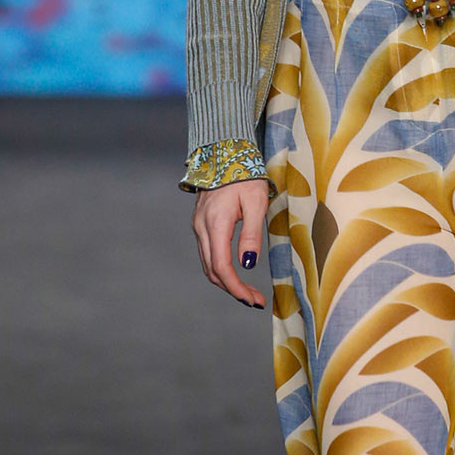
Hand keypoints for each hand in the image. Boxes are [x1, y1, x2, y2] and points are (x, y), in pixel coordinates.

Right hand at [192, 179, 269, 307]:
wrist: (226, 153)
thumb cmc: (245, 175)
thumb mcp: (256, 202)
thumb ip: (251, 234)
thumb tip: (248, 264)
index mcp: (215, 224)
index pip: (222, 267)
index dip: (237, 288)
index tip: (254, 301)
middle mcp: (201, 228)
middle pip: (212, 270)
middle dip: (234, 289)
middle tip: (256, 300)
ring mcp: (198, 226)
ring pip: (208, 264)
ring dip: (227, 281)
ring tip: (249, 292)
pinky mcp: (201, 224)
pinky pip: (208, 253)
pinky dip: (221, 268)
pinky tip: (236, 273)